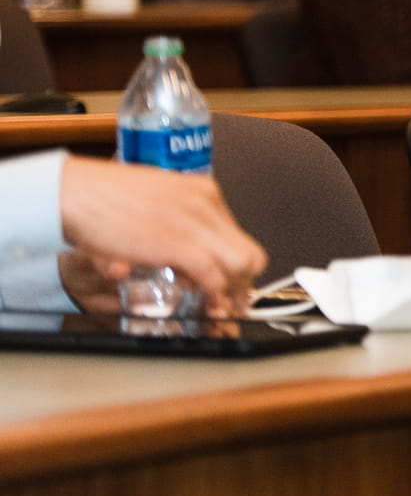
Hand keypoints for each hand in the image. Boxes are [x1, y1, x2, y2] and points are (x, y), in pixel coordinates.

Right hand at [58, 158, 265, 308]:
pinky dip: (213, 294)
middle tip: (234, 299)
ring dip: (232, 291)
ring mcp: (196, 224)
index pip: (237, 232)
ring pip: (241, 264)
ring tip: (219, 304)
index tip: (232, 279)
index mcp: (202, 191)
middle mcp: (207, 204)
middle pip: (248, 250)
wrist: (76, 193)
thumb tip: (183, 253)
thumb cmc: (103, 197)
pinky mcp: (179, 245)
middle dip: (244, 281)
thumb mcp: (155, 201)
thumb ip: (174, 222)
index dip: (234, 262)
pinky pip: (212, 276)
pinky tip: (205, 302)